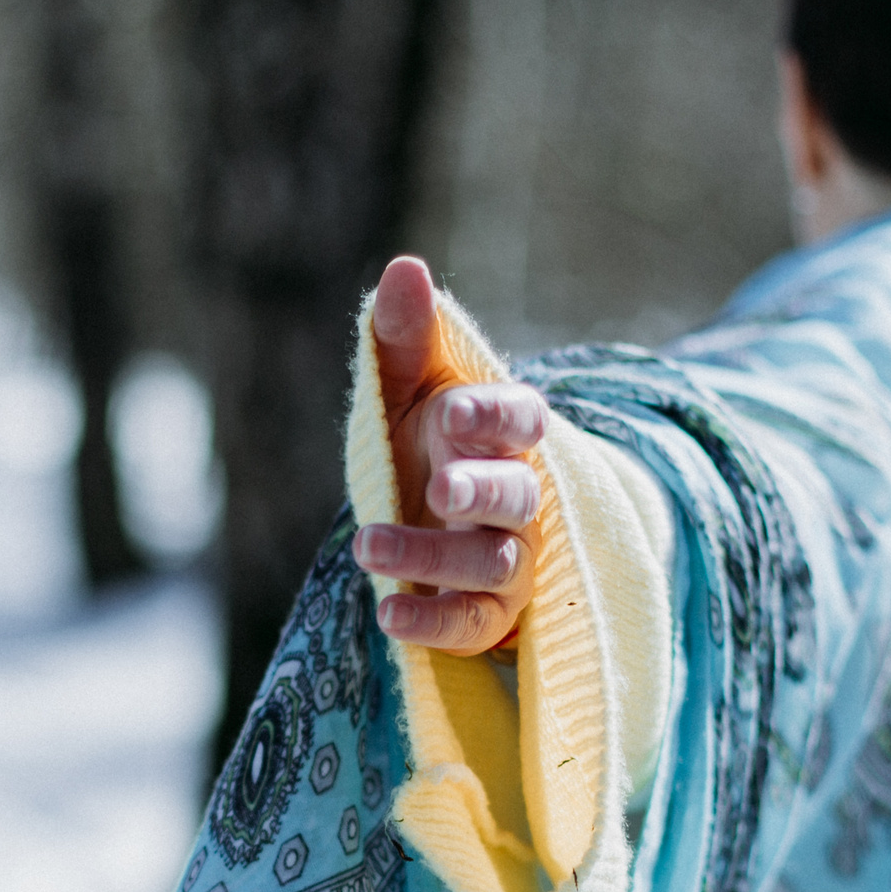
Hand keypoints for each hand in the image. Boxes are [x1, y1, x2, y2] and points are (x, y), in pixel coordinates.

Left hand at [352, 255, 548, 655]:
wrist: (429, 522)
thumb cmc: (424, 442)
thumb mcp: (409, 387)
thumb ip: (405, 335)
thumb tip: (404, 266)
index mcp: (506, 434)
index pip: (521, 419)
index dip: (494, 416)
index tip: (453, 412)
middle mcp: (519, 499)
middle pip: (517, 496)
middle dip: (481, 491)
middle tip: (440, 487)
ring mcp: (507, 561)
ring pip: (490, 564)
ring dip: (432, 556)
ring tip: (368, 546)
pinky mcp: (486, 616)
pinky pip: (470, 625)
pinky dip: (432, 622)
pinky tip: (388, 616)